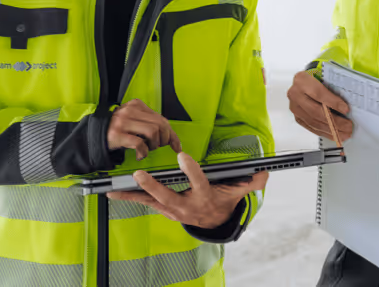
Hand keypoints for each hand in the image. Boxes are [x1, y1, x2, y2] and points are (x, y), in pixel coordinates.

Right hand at [107, 99, 181, 159]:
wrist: (93, 135)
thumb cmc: (117, 130)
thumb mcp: (133, 121)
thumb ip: (149, 123)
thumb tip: (170, 136)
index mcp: (136, 105)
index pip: (162, 118)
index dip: (172, 134)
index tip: (177, 145)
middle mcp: (130, 110)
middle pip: (160, 125)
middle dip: (164, 139)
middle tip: (158, 147)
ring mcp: (123, 122)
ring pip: (152, 132)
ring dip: (154, 145)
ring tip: (148, 149)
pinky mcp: (117, 134)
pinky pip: (139, 144)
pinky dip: (144, 152)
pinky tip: (140, 155)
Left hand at [107, 152, 268, 228]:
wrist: (212, 222)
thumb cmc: (222, 201)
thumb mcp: (238, 192)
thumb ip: (251, 182)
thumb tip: (264, 173)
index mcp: (204, 197)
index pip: (198, 182)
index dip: (191, 170)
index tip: (183, 155)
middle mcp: (185, 205)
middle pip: (167, 195)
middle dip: (153, 186)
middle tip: (140, 174)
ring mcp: (172, 209)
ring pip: (151, 201)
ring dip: (133, 194)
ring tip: (114, 189)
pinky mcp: (162, 209)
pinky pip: (144, 202)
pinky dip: (129, 197)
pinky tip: (114, 192)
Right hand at [287, 70, 352, 140]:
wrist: (303, 83)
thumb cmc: (316, 79)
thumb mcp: (324, 77)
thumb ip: (333, 87)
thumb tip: (347, 105)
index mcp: (302, 80)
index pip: (319, 93)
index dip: (333, 103)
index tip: (346, 110)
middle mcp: (295, 94)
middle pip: (316, 111)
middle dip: (335, 121)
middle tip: (348, 126)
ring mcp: (295, 108)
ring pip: (313, 122)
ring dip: (331, 130)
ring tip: (345, 133)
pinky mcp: (297, 118)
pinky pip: (311, 127)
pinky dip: (324, 132)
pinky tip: (335, 134)